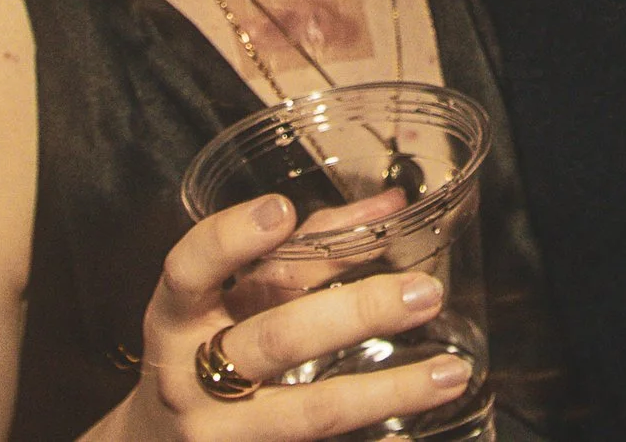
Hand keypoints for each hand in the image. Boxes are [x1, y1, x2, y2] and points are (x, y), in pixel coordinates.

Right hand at [97, 193, 472, 441]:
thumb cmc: (204, 347)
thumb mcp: (235, 295)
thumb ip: (304, 248)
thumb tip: (389, 207)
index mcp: (176, 317)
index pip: (189, 270)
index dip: (230, 239)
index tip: (281, 209)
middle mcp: (191, 376)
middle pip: (273, 340)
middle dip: (353, 313)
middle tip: (423, 291)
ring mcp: (222, 431)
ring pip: (309, 411)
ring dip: (386, 389)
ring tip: (449, 371)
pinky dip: (371, 439)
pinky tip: (414, 435)